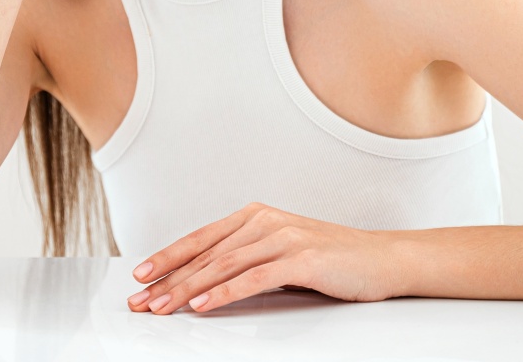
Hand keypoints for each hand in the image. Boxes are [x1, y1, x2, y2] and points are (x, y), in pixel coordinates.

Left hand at [125, 202, 399, 314]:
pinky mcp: (302, 258)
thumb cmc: (332, 259)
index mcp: (257, 217)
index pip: (202, 238)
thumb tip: (205, 280)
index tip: (142, 274)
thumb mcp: (282, 252)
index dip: (169, 256)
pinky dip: (225, 292)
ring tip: (162, 306)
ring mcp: (284, 237)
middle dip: (169, 278)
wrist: (382, 258)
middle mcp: (266, 221)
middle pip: (207, 253)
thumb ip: (248, 259)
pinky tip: (204, 305)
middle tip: (140, 298)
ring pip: (224, 265)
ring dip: (188, 288)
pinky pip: (255, 277)